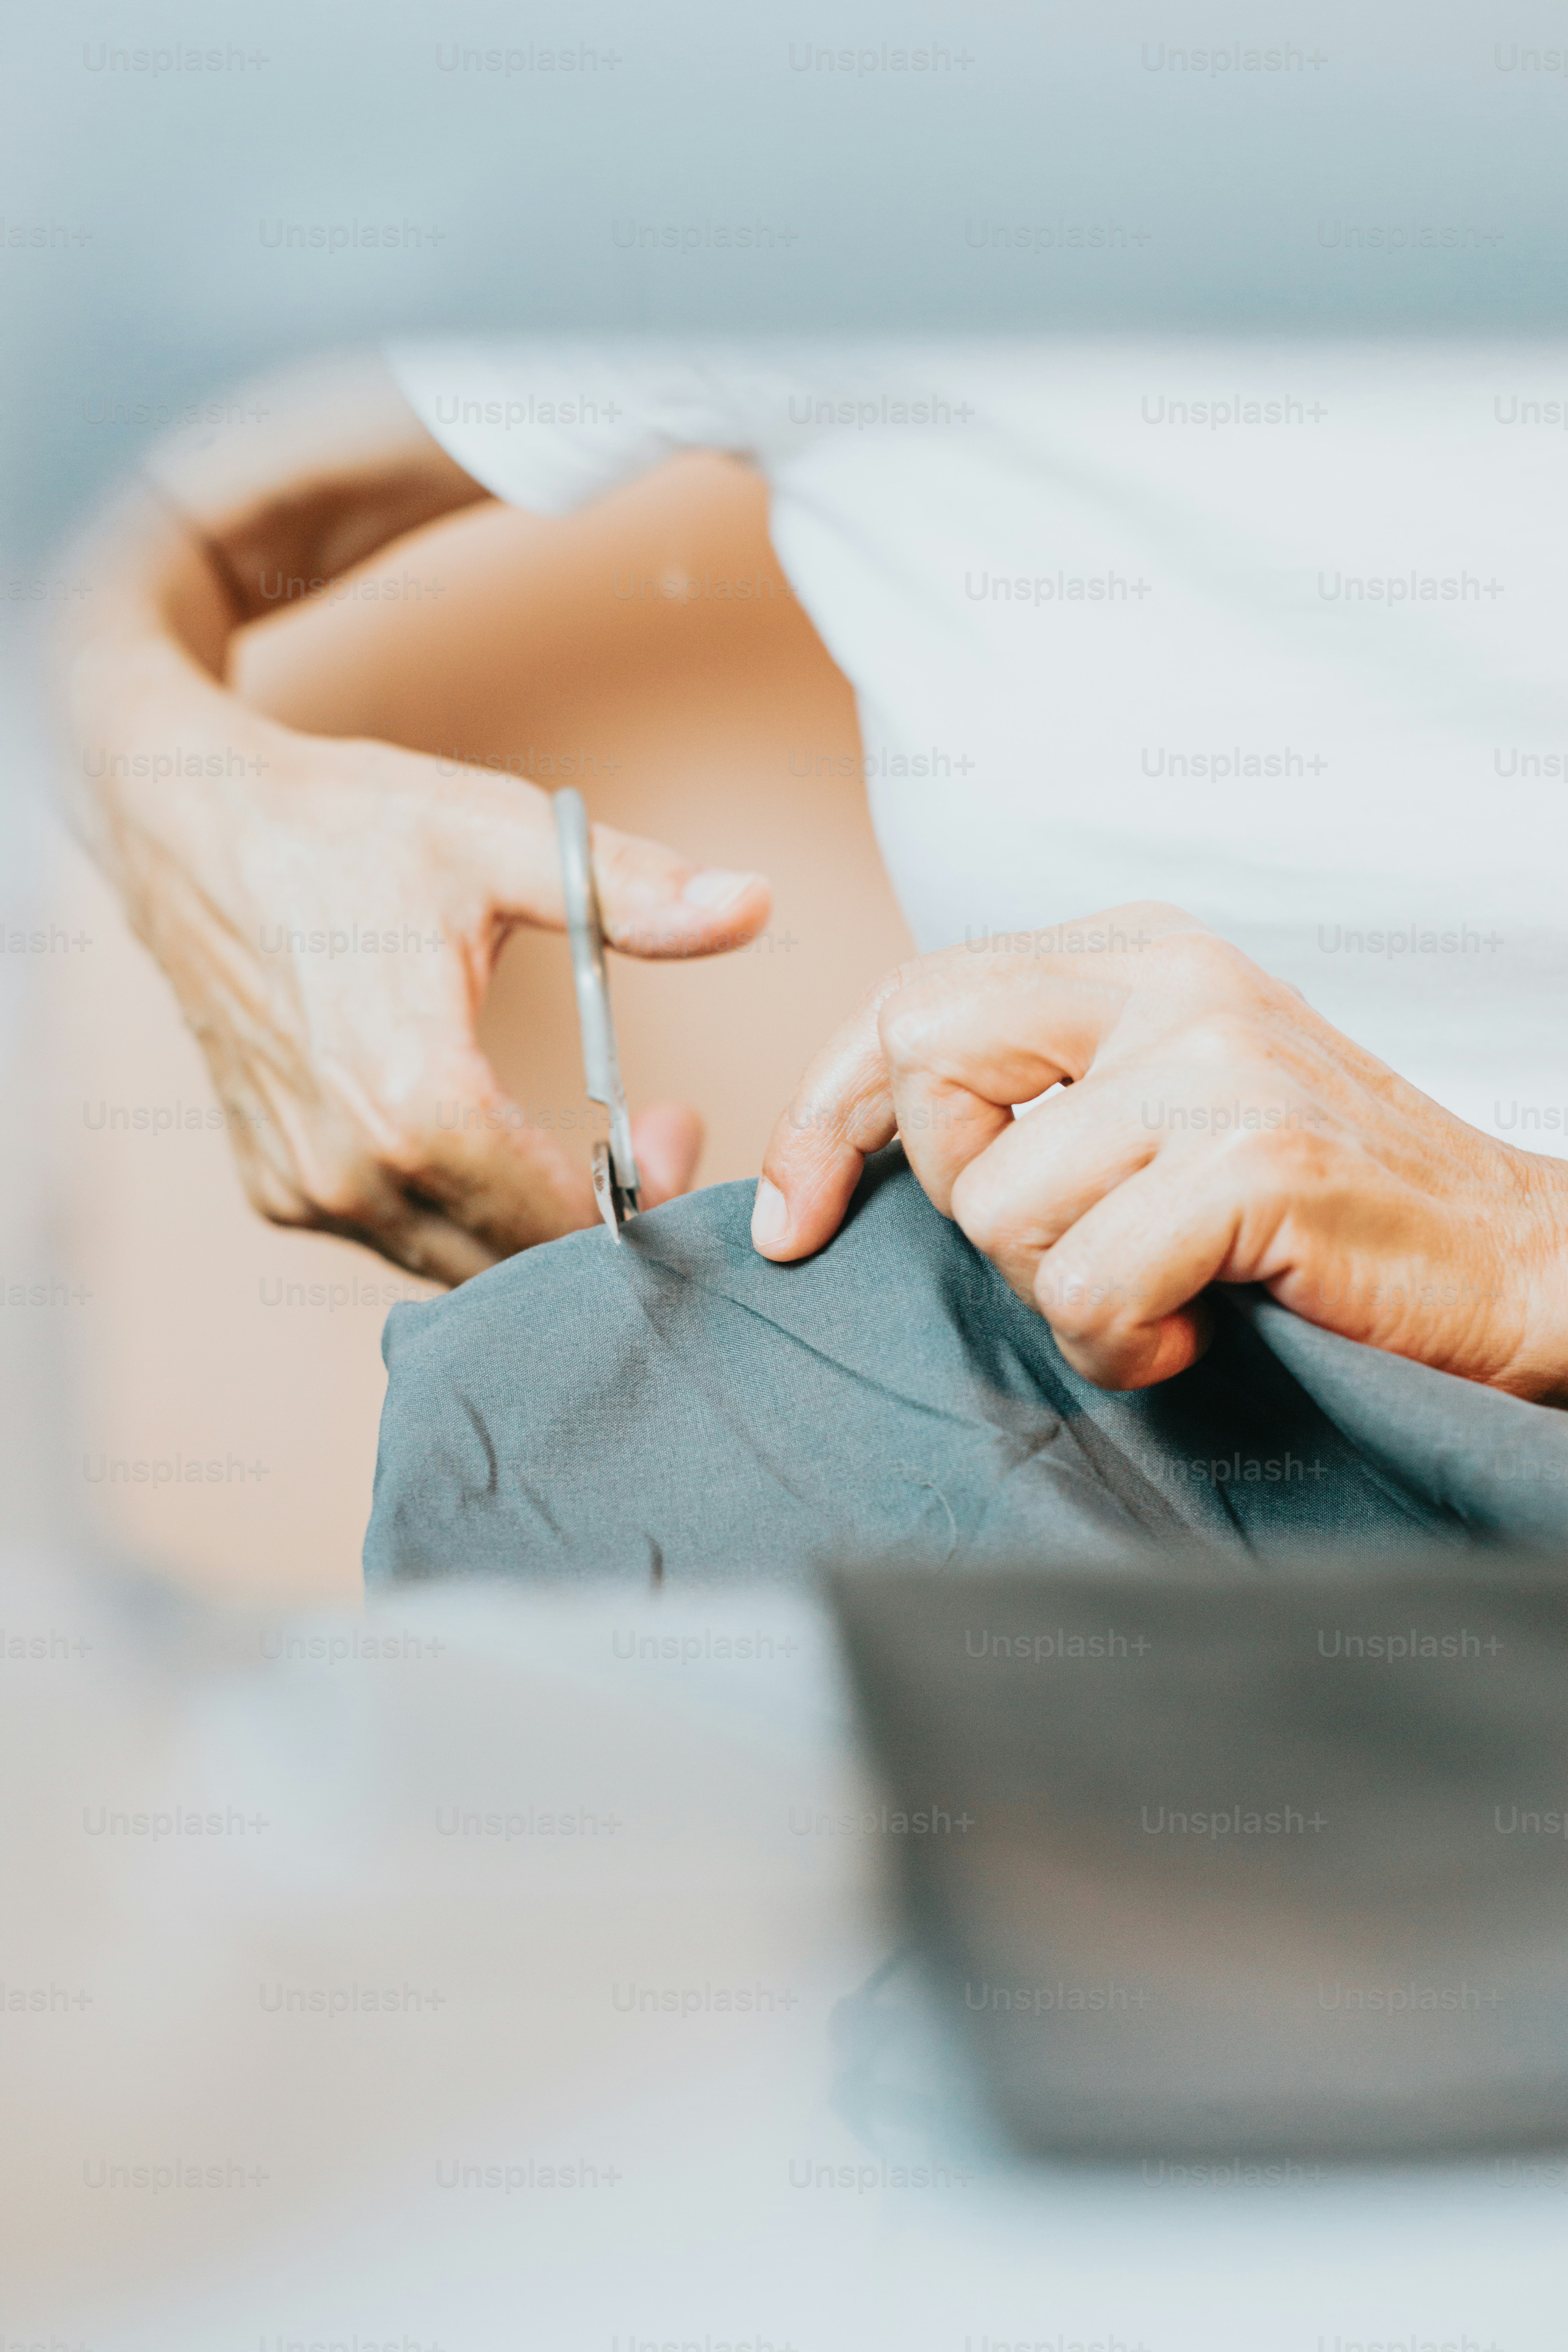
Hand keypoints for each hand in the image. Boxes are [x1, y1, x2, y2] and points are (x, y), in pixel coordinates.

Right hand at [113, 731, 768, 1283]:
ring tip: (585, 1143)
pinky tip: (493, 1146)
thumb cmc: (341, 825)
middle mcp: (353, 1171)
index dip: (651, 1201)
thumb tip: (753, 903)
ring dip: (529, 1222)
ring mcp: (306, 1190)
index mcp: (418, 1103)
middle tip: (654, 1139)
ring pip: (456, 1263)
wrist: (188, 824)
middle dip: (602, 1220)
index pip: (566, 1223)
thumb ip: (632, 890)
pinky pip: (394, 1238)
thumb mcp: (501, 836)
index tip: (683, 1132)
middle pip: (516, 1262)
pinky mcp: (277, 1190)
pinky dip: (457, 1213)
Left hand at [752, 903, 1567, 1400]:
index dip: (824, 1111)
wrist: (1512, 1262)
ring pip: (1000, 1203)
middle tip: (1052, 1248)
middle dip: (955, 1193)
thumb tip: (861, 1147)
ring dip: (1060, 1292)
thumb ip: (1038, 1095)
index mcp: (1138, 956)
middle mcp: (1171, 983)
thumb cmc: (1317, 1214)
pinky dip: (1123, 1342)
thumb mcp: (1159, 1113)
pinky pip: (1087, 1283)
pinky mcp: (1255, 1162)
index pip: (912, 999)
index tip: (792, 1214)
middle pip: (924, 1058)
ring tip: (1157, 1295)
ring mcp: (1216, 1064)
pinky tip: (1192, 1327)